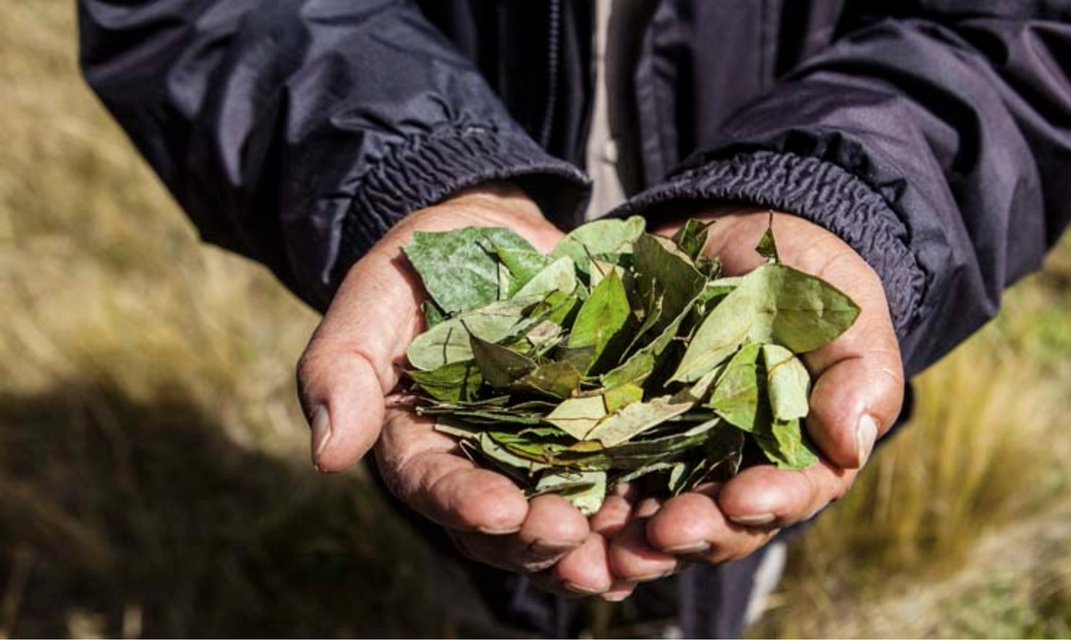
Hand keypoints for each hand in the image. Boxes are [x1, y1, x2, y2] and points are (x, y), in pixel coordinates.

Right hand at [296, 184, 615, 591]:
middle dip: (535, 538)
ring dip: (594, 547)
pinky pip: (619, 483)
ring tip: (626, 558)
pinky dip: (641, 510)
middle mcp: (481, 464)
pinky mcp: (598, 434)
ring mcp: (543, 455)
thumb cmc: (423, 264)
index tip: (499, 510)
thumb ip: (342, 365)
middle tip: (569, 537)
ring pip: (564, 521)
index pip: (434, 484)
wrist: (495, 235)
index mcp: (419, 441)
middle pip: (503, 525)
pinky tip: (667, 524)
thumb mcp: (375, 294)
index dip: (464, 503)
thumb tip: (327, 455)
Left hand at [606, 210, 904, 582]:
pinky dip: (582, 506)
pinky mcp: (620, 431)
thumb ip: (859, 374)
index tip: (741, 499)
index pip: (788, 494)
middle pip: (716, 524)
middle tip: (663, 533)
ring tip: (607, 547)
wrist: (733, 240)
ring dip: (631, 541)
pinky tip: (561, 519)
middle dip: (691, 534)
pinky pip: (598, 479)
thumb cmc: (806, 281)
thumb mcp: (844, 313)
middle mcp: (733, 470)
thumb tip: (851, 442)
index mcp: (796, 455)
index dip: (766, 504)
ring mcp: (673, 456)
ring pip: (653, 518)